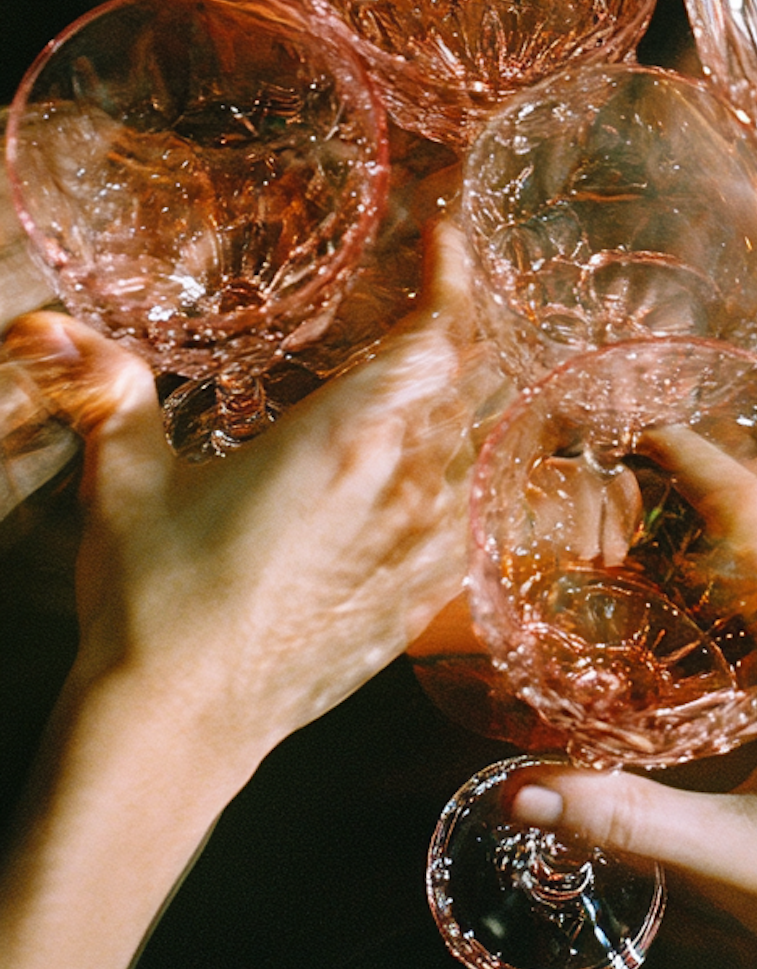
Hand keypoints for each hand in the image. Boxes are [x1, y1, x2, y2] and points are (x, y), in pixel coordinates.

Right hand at [0, 222, 496, 968]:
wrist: (178, 730)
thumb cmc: (152, 602)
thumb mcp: (126, 482)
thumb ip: (110, 392)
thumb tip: (53, 328)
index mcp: (346, 436)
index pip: (438, 331)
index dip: (453, 276)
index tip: (442, 239)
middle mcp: (405, 483)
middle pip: (480, 376)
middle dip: (474, 321)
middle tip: (450, 288)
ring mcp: (424, 546)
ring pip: (491, 441)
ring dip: (485, 390)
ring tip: (461, 358)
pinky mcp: (424, 600)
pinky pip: (484, 511)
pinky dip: (486, 467)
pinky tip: (465, 458)